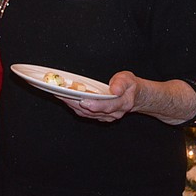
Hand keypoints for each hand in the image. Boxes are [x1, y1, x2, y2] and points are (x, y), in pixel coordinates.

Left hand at [62, 71, 195, 124]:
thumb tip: (114, 89)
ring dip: (71, 105)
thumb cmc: (130, 86)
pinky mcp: (99, 116)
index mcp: (122, 103)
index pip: (107, 106)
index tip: (83, 100)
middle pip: (92, 111)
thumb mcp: (129, 79)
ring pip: (86, 113)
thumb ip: (122, 83)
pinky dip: (74, 106)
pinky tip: (65, 98)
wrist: (135, 97)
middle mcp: (113, 113)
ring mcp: (106, 116)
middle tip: (62, 94)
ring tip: (59, 94)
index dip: (94, 104)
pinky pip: (84, 113)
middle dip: (75, 103)